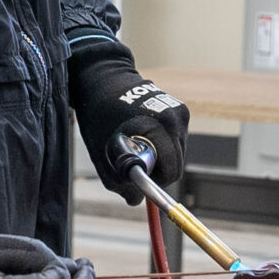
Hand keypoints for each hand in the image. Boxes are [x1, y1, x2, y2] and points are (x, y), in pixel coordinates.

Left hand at [70, 39, 189, 201]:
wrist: (103, 78)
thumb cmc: (98, 114)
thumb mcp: (101, 151)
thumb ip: (117, 180)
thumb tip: (135, 200)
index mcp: (161, 125)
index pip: (172, 171)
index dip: (154, 180)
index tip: (135, 176)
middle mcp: (176, 117)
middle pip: (176, 163)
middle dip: (156, 169)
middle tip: (131, 160)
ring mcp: (180, 112)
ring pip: (177, 152)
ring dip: (159, 156)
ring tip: (134, 142)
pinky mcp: (180, 110)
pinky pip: (175, 140)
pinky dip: (161, 144)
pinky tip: (142, 133)